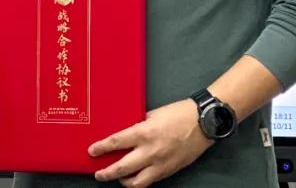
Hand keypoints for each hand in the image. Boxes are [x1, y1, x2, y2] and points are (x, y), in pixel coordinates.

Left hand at [88, 99, 212, 186]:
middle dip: (107, 173)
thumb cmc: (178, 114)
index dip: (101, 148)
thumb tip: (126, 132)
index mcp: (144, 132)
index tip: (91, 151)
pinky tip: (135, 177)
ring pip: (137, 182)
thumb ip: (138, 125)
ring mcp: (161, 164)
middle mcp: (150, 151)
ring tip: (117, 178)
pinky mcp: (170, 171)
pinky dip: (140, 181)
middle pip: (123, 168)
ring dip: (124, 182)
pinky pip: (151, 180)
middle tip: (98, 174)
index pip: (116, 142)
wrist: (203, 123)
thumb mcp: (152, 114)